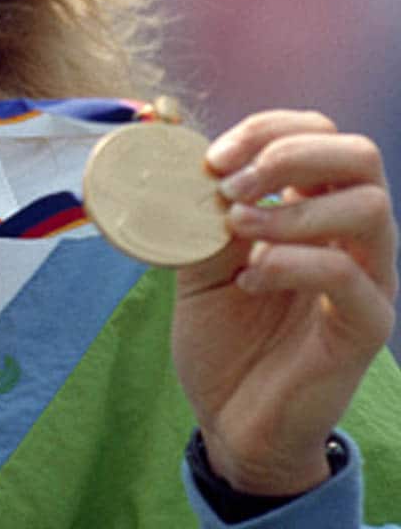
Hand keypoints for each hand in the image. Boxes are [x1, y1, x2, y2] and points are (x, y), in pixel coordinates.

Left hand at [172, 110, 397, 494]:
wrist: (230, 416)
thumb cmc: (222, 329)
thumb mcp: (197, 250)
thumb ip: (191, 194)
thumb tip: (163, 116)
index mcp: (315, 206)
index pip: (319, 133)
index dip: (267, 129)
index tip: (213, 158)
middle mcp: (352, 236)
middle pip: (358, 155)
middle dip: (289, 153)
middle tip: (232, 184)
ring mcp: (367, 280)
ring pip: (369, 208)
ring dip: (291, 208)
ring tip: (236, 227)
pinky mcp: (363, 328)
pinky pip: (348, 276)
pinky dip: (292, 263)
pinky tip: (251, 278)